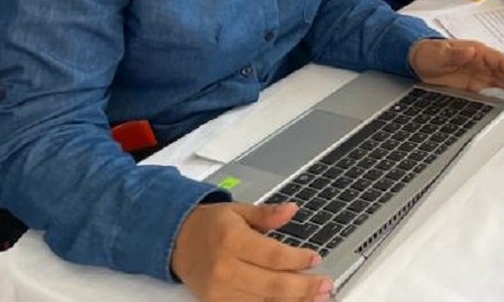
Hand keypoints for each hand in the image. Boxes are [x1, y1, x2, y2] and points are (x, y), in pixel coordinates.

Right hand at [171, 202, 331, 301]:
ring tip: (316, 297)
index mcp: (233, 241)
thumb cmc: (210, 225)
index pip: (273, 255)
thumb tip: (292, 209)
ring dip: (293, 301)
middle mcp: (225, 268)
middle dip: (303, 287)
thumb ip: (267, 213)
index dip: (298, 260)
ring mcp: (220, 290)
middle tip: (326, 285)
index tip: (315, 258)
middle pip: (272, 284)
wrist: (177, 241)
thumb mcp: (239, 210)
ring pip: (263, 301)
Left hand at [408, 39, 503, 94]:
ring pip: (502, 81)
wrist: (417, 62)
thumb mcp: (439, 53)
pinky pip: (493, 89)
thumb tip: (471, 51)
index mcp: (477, 51)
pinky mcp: (474, 85)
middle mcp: (481, 62)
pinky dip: (503, 95)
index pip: (500, 60)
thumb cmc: (429, 53)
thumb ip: (454, 54)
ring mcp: (479, 74)